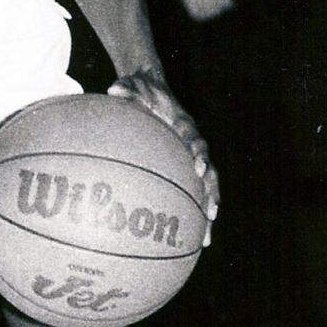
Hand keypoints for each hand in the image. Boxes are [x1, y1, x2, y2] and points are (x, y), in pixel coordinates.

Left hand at [109, 66, 219, 243]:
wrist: (152, 88)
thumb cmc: (142, 89)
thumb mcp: (134, 85)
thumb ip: (127, 88)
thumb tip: (114, 89)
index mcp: (185, 126)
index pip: (197, 142)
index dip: (200, 156)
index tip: (198, 171)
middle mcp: (192, 144)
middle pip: (209, 173)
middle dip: (212, 193)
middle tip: (210, 214)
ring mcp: (189, 157)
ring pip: (204, 188)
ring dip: (205, 213)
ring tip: (205, 241)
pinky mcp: (181, 166)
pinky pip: (188, 191)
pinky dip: (189, 213)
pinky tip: (183, 239)